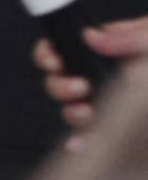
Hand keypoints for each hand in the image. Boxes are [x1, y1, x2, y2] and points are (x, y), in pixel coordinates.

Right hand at [33, 16, 147, 132]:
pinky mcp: (123, 126)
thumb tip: (92, 37)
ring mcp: (114, 102)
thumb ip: (129, 35)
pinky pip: (95, 135)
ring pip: (73, 109)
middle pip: (62, 81)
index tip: (55, 61)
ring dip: (71, 112)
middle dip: (60, 86)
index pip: (65, 47)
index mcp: (111, 49)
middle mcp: (107, 76)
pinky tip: (79, 144)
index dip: (50, 54)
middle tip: (79, 87)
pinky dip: (82, 140)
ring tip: (86, 112)